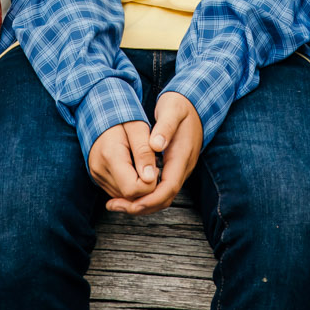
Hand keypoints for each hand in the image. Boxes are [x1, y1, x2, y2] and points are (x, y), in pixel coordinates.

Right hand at [87, 119, 158, 205]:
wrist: (99, 114)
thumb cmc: (122, 117)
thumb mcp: (138, 128)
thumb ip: (144, 151)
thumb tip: (150, 178)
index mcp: (110, 156)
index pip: (133, 188)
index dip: (150, 183)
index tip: (155, 167)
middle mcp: (100, 170)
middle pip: (129, 196)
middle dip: (146, 186)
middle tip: (152, 166)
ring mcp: (97, 175)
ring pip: (124, 197)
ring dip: (139, 187)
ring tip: (143, 165)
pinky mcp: (98, 178)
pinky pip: (117, 192)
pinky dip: (130, 186)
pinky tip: (135, 169)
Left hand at [115, 92, 202, 214]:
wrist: (194, 103)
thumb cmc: (180, 105)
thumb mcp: (171, 109)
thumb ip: (165, 127)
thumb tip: (156, 145)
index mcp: (182, 156)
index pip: (169, 188)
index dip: (150, 199)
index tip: (131, 204)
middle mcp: (182, 167)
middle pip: (165, 198)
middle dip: (142, 207)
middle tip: (115, 206)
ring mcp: (179, 168)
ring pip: (162, 196)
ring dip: (141, 203)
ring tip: (117, 203)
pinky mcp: (173, 167)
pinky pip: (160, 188)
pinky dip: (144, 194)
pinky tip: (127, 192)